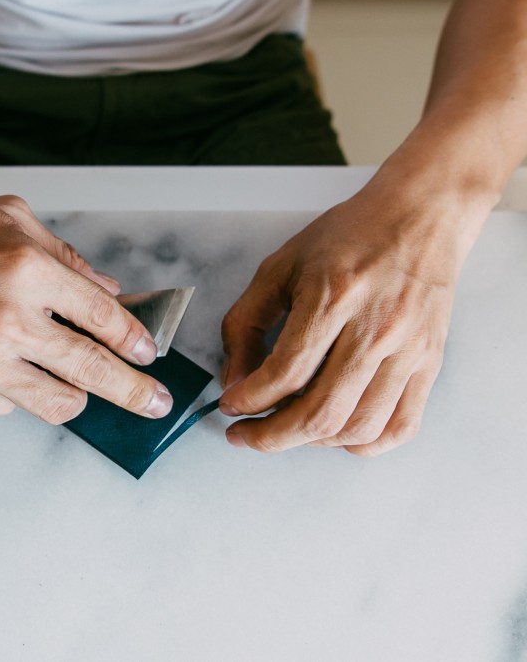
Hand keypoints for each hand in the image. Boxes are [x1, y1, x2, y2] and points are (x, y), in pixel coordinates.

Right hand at [0, 182, 172, 423]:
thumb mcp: (9, 219)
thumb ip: (64, 258)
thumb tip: (108, 292)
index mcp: (26, 269)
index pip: (104, 318)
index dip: (135, 341)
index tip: (147, 354)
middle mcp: (4, 320)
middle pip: (92, 371)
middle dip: (134, 392)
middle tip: (154, 402)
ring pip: (54, 403)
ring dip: (74, 395)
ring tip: (74, 385)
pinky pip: (4, 408)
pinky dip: (14, 391)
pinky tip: (0, 366)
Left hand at [219, 184, 485, 454]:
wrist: (420, 216)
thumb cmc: (349, 237)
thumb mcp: (280, 267)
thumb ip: (245, 323)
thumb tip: (235, 380)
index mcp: (334, 297)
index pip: (285, 373)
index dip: (249, 400)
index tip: (231, 405)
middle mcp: (376, 329)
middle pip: (321, 413)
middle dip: (272, 436)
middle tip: (246, 435)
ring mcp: (409, 350)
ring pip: (358, 428)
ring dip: (312, 444)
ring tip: (287, 431)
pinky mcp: (430, 363)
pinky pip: (400, 426)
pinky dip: (362, 443)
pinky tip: (334, 433)